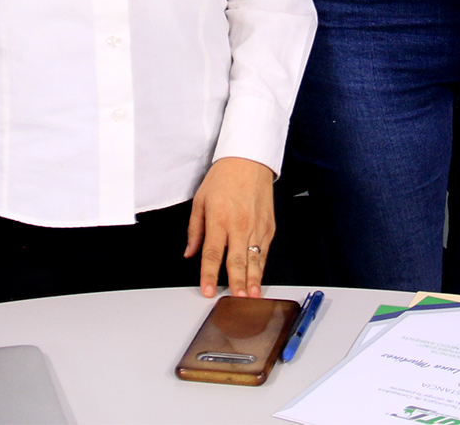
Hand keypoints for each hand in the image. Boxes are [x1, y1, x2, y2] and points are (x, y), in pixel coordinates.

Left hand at [186, 156, 276, 297]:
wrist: (249, 160)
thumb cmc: (224, 177)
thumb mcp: (200, 200)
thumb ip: (195, 229)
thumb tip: (190, 252)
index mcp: (219, 218)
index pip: (212, 253)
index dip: (209, 275)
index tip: (207, 290)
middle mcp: (240, 224)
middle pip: (237, 260)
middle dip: (237, 282)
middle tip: (237, 299)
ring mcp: (257, 226)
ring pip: (255, 259)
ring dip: (253, 279)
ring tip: (252, 295)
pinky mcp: (269, 226)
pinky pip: (265, 251)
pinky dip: (262, 266)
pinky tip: (259, 278)